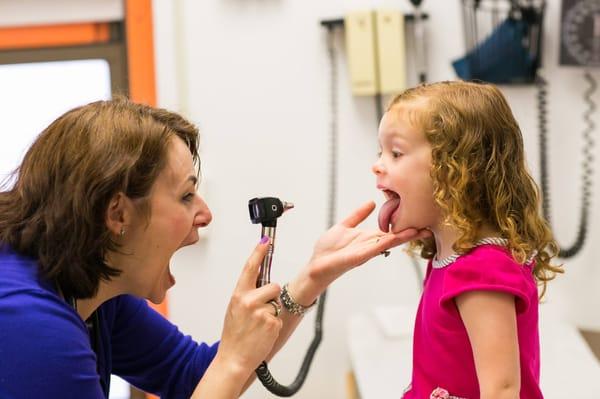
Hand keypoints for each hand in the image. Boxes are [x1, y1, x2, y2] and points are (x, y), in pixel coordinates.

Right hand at [215, 239, 282, 379]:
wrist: (234, 359)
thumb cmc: (234, 335)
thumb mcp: (234, 309)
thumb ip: (246, 294)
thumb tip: (260, 282)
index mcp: (238, 295)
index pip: (250, 267)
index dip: (259, 252)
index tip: (266, 240)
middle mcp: (249, 300)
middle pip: (272, 285)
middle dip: (271, 296)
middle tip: (260, 311)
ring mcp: (261, 312)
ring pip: (277, 302)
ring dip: (272, 311)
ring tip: (259, 325)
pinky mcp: (272, 322)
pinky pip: (279, 316)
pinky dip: (274, 324)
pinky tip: (263, 332)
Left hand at [291, 201, 430, 302]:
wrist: (316, 264)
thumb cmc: (328, 249)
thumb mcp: (344, 226)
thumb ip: (357, 215)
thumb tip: (372, 202)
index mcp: (368, 238)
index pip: (390, 230)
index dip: (404, 225)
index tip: (420, 220)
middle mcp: (370, 245)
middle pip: (394, 238)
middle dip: (411, 233)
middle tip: (429, 228)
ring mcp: (366, 252)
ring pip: (389, 243)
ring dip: (403, 238)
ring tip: (420, 231)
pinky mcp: (358, 257)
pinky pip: (375, 248)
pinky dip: (387, 243)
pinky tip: (397, 237)